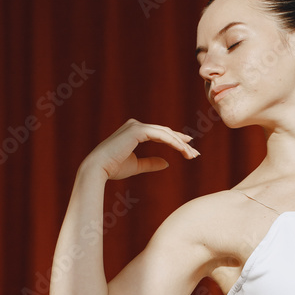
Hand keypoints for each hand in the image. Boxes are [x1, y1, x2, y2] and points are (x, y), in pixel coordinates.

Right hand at [81, 118, 199, 180]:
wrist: (99, 169)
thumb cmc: (114, 168)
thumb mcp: (136, 166)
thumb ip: (151, 163)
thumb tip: (166, 163)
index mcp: (134, 131)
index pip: (160, 134)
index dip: (175, 140)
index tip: (188, 147)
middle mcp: (135, 125)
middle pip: (165, 132)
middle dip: (181, 143)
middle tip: (195, 153)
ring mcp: (136, 126)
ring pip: (165, 134)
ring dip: (180, 145)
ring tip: (191, 155)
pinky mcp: (137, 130)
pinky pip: (161, 136)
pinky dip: (173, 143)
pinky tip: (183, 150)